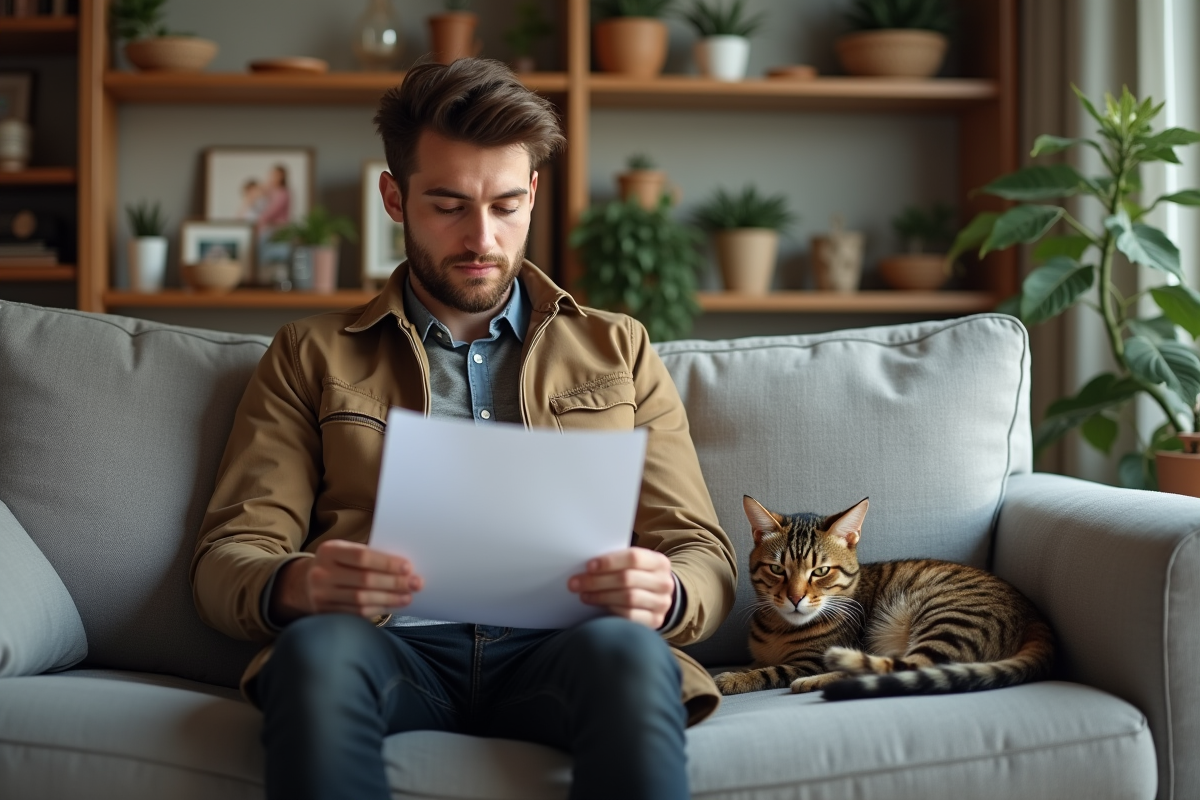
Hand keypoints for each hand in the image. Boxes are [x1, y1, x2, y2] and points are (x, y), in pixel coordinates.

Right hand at [269, 540, 422, 624]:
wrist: (304, 582)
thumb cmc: (337, 564)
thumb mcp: (345, 551)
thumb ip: (368, 555)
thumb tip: (404, 567)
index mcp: (329, 551)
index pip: (362, 557)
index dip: (386, 563)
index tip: (408, 567)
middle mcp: (321, 573)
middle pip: (364, 580)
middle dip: (394, 583)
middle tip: (416, 583)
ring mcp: (321, 595)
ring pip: (361, 600)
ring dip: (389, 599)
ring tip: (408, 596)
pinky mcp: (325, 613)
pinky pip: (356, 613)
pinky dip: (377, 609)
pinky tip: (391, 606)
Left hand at [568, 547, 674, 629]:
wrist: (655, 598)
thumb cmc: (636, 577)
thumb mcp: (632, 566)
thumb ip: (616, 562)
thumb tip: (587, 566)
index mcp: (659, 562)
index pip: (634, 558)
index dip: (609, 562)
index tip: (588, 566)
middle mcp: (664, 582)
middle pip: (627, 579)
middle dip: (597, 581)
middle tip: (575, 583)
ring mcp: (661, 603)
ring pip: (628, 598)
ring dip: (600, 596)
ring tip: (583, 595)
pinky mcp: (655, 621)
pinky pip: (630, 616)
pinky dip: (611, 611)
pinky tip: (598, 607)